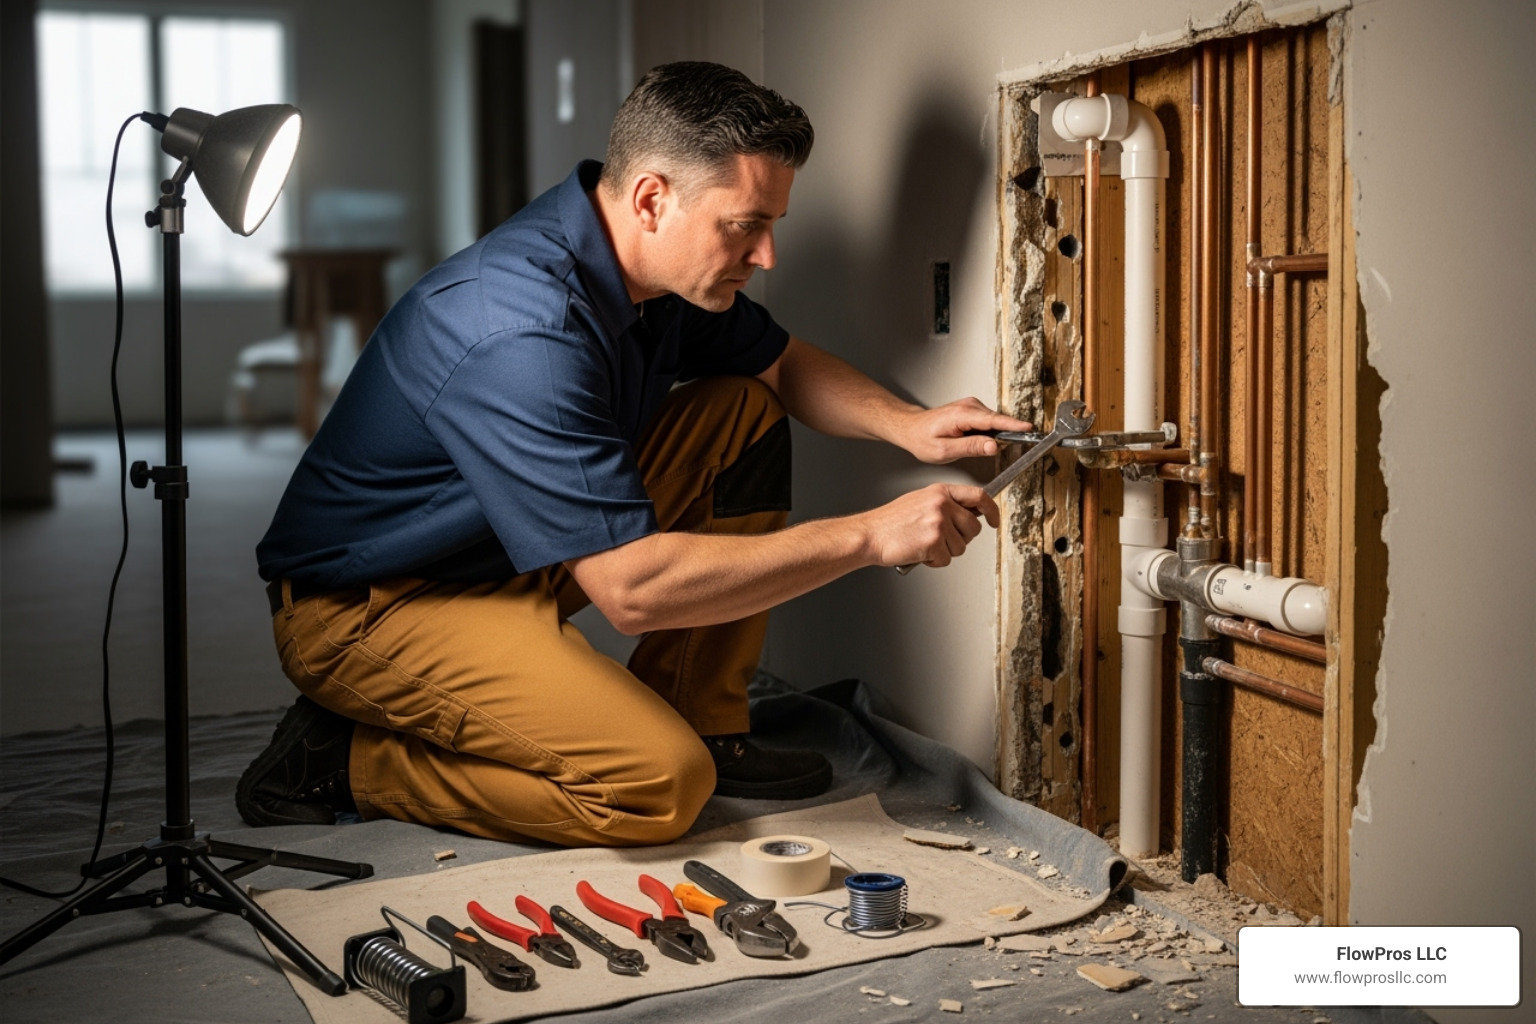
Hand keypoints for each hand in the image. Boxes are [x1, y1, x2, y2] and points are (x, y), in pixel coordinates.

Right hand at [863, 483, 999, 568]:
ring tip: (924, 544)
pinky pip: (946, 559)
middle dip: (961, 539)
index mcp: (941, 491)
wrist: (871, 534)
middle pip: (973, 528)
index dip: (991, 510)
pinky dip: (933, 562)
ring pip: (961, 547)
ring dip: (945, 552)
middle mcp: (942, 504)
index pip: (979, 496)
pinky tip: (919, 552)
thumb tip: (971, 513)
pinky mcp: (933, 541)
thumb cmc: (892, 522)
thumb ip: (946, 504)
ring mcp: (938, 522)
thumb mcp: (921, 501)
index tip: (994, 521)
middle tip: (941, 540)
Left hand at [896, 398, 1032, 463]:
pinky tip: (983, 442)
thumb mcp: (944, 450)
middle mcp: (968, 406)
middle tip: (1017, 446)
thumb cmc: (923, 439)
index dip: (1013, 426)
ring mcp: (971, 406)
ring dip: (1000, 434)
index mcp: (961, 415)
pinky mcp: (973, 410)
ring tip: (990, 447)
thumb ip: (971, 447)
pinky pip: (989, 421)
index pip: (993, 420)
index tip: (1028, 429)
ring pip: (994, 421)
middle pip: (997, 420)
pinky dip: (993, 431)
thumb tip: (993, 446)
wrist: (911, 428)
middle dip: (1010, 432)